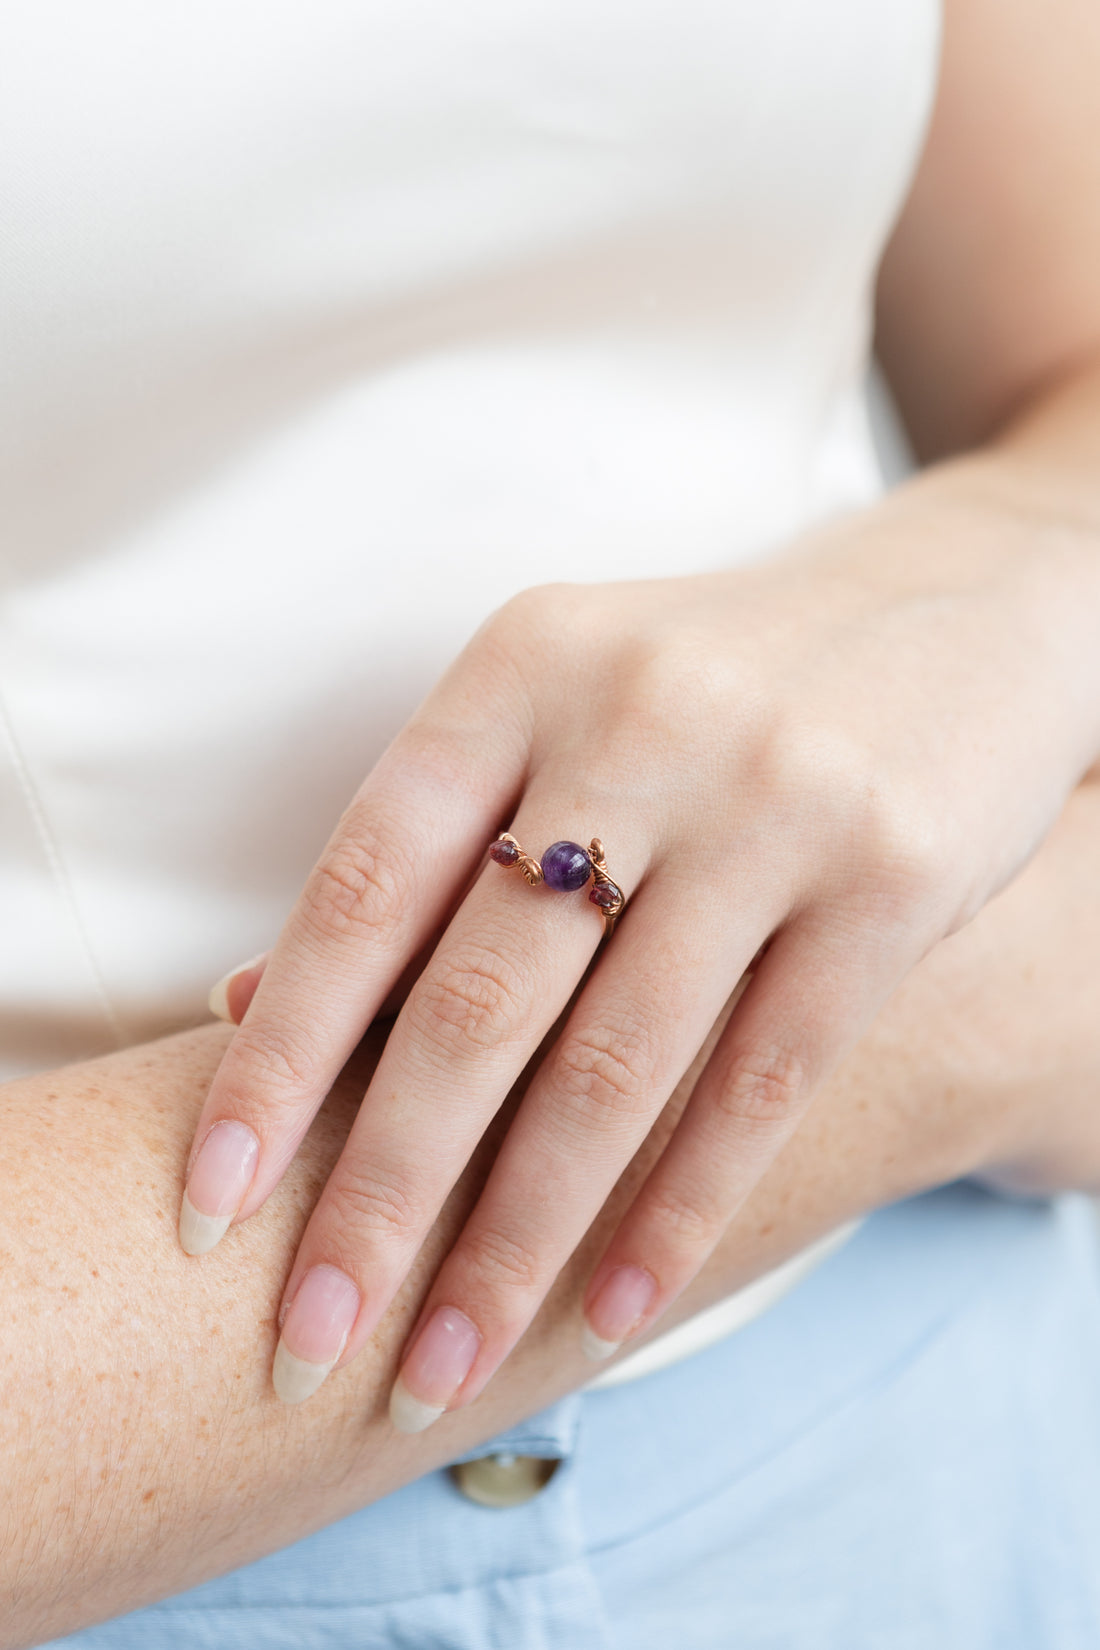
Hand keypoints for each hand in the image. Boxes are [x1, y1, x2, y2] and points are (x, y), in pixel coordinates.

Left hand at [181, 468, 1099, 1425]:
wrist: (959, 604)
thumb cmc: (716, 684)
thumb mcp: (560, 708)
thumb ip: (429, 847)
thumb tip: (253, 1009)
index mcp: (522, 668)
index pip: (365, 886)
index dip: (277, 1055)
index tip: (206, 1201)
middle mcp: (638, 721)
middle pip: (475, 1002)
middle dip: (378, 1196)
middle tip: (305, 1344)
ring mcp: (774, 799)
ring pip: (614, 1067)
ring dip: (513, 1244)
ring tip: (440, 1370)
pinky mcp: (891, 875)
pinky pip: (761, 1081)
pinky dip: (676, 1215)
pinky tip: (608, 1313)